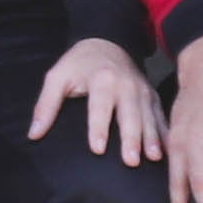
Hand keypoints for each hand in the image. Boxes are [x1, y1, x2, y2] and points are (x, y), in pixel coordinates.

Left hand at [27, 36, 165, 163]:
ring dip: (152, 138)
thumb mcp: (57, 76)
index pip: (99, 106)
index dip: (98, 127)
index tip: (97, 149)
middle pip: (129, 113)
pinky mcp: (152, 97)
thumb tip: (34, 134)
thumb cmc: (79, 64)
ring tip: (153, 159)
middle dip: (131, 137)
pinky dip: (165, 133)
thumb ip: (46, 104)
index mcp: (102, 78)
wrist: (108, 41)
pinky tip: (168, 151)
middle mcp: (126, 84)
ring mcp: (142, 91)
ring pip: (148, 117)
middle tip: (131, 161)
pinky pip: (161, 116)